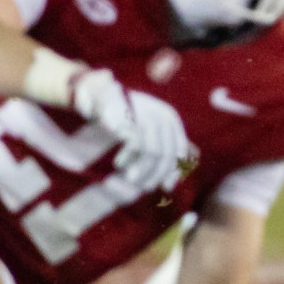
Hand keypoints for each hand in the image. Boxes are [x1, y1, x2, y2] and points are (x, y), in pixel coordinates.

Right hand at [70, 68, 196, 192]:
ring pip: (154, 154)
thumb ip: (161, 148)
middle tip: (145, 188)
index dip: (176, 170)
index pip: (181, 149)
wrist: (102, 95)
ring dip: (143, 171)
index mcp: (171, 118)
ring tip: (131, 179)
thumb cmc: (126, 116)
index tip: (167, 187)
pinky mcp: (133, 120)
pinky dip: (128, 159)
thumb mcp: (147, 129)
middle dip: (157, 175)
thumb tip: (171, 182)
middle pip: (168, 154)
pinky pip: (136, 147)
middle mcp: (164, 116)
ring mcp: (149, 116)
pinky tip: (119, 163)